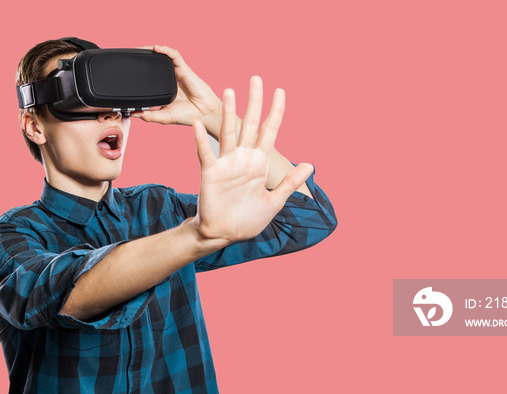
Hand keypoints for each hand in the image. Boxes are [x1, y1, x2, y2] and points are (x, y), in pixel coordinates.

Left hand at [131, 45, 221, 128]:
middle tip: (130, 56)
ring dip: (151, 50)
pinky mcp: (184, 69)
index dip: (139, 70)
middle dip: (142, 57)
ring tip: (139, 49)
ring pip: (163, 56)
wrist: (203, 114)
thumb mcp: (163, 116)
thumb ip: (148, 115)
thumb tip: (131, 113)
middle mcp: (170, 78)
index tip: (127, 68)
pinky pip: (174, 55)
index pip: (150, 76)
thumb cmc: (187, 115)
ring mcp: (177, 73)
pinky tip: (155, 48)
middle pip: (154, 63)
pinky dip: (165, 50)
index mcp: (164, 88)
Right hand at [191, 82, 313, 243]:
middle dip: (254, 102)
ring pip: (228, 132)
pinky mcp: (210, 173)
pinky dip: (201, 139)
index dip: (276, 112)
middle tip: (257, 78)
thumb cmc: (247, 219)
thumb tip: (310, 164)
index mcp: (259, 163)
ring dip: (229, 112)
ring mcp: (226, 163)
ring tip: (230, 90)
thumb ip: (289, 182)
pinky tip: (197, 124)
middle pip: (250, 124)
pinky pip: (205, 153)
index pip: (270, 131)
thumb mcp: (274, 201)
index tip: (281, 91)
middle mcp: (243, 158)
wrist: (224, 234)